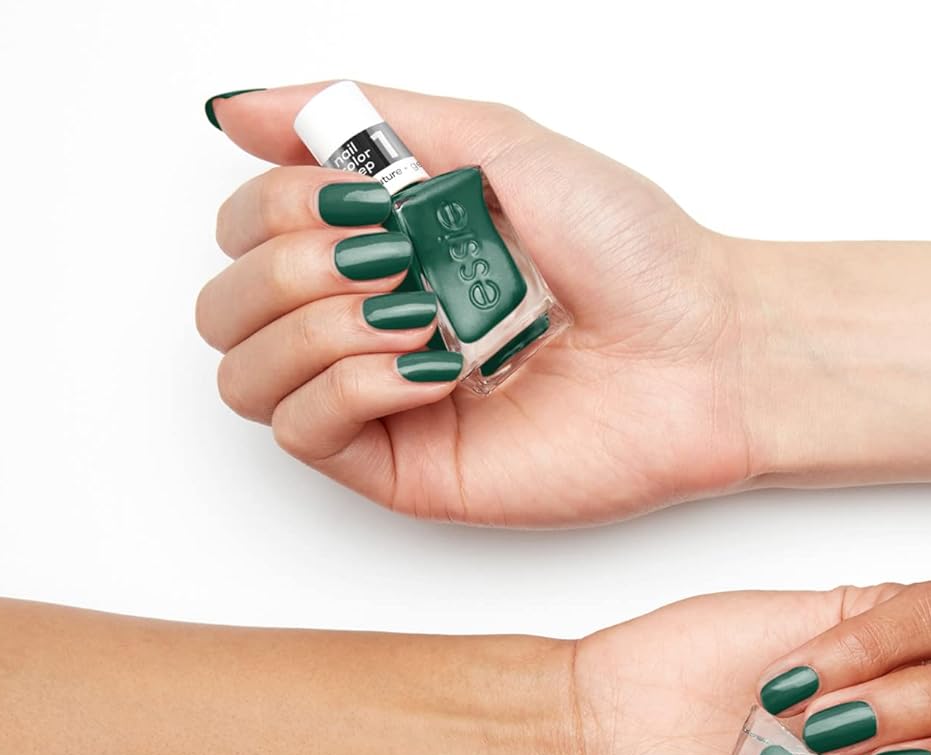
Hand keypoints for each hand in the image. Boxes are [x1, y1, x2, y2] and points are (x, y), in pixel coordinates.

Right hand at [198, 83, 750, 524]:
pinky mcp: (409, 470)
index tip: (371, 198)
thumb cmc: (631, 252)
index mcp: (380, 252)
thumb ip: (367, 119)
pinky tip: (424, 364)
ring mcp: (385, 405)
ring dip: (312, 322)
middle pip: (226, 309)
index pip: (245, 233)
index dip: (278, 205)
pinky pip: (306, 434)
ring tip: (414, 307)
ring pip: (245, 374)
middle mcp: (369, 328)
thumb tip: (240, 107)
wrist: (704, 348)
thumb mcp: (493, 141)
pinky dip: (347, 384)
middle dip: (286, 264)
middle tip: (390, 256)